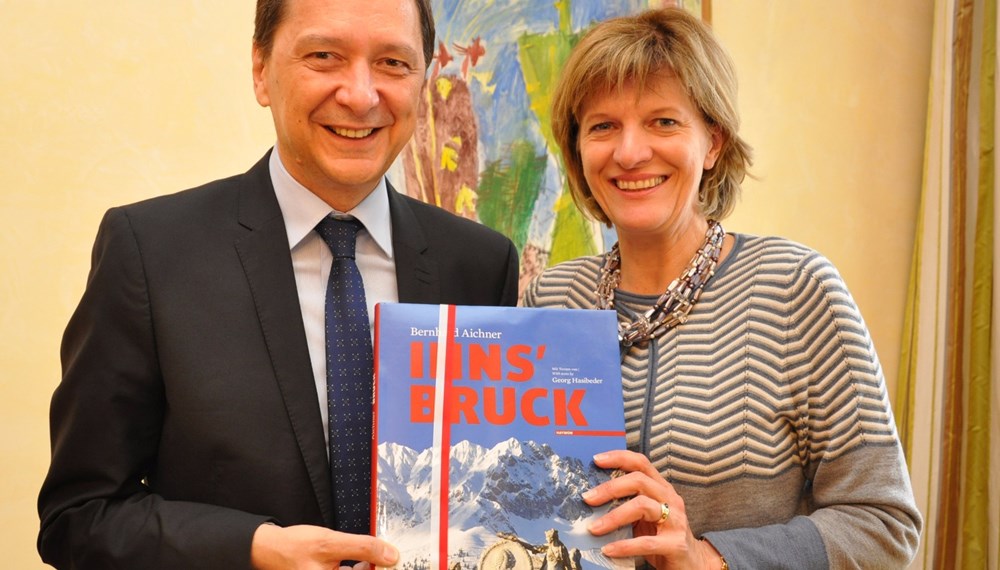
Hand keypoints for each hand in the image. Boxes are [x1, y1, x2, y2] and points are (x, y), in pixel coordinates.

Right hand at [251, 523, 399, 569]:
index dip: (386, 568)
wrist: (270, 550)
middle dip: (378, 566)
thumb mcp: (330, 544)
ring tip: (381, 556)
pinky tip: (363, 561)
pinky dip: (359, 567)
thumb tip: (390, 555)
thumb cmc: (295, 547)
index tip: (399, 560)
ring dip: (370, 566)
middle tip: (391, 555)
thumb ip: (362, 548)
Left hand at [582, 450, 721, 569]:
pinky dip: (624, 546)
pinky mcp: (676, 544)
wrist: (692, 564)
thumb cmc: (662, 537)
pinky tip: (608, 549)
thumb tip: (592, 499)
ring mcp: (675, 521)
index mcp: (661, 488)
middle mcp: (670, 499)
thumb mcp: (644, 516)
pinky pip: (646, 542)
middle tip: (587, 498)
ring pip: (642, 506)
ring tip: (594, 528)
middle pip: (639, 481)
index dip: (619, 457)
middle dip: (610, 488)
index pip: (641, 463)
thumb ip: (626, 503)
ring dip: (613, 516)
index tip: (596, 459)